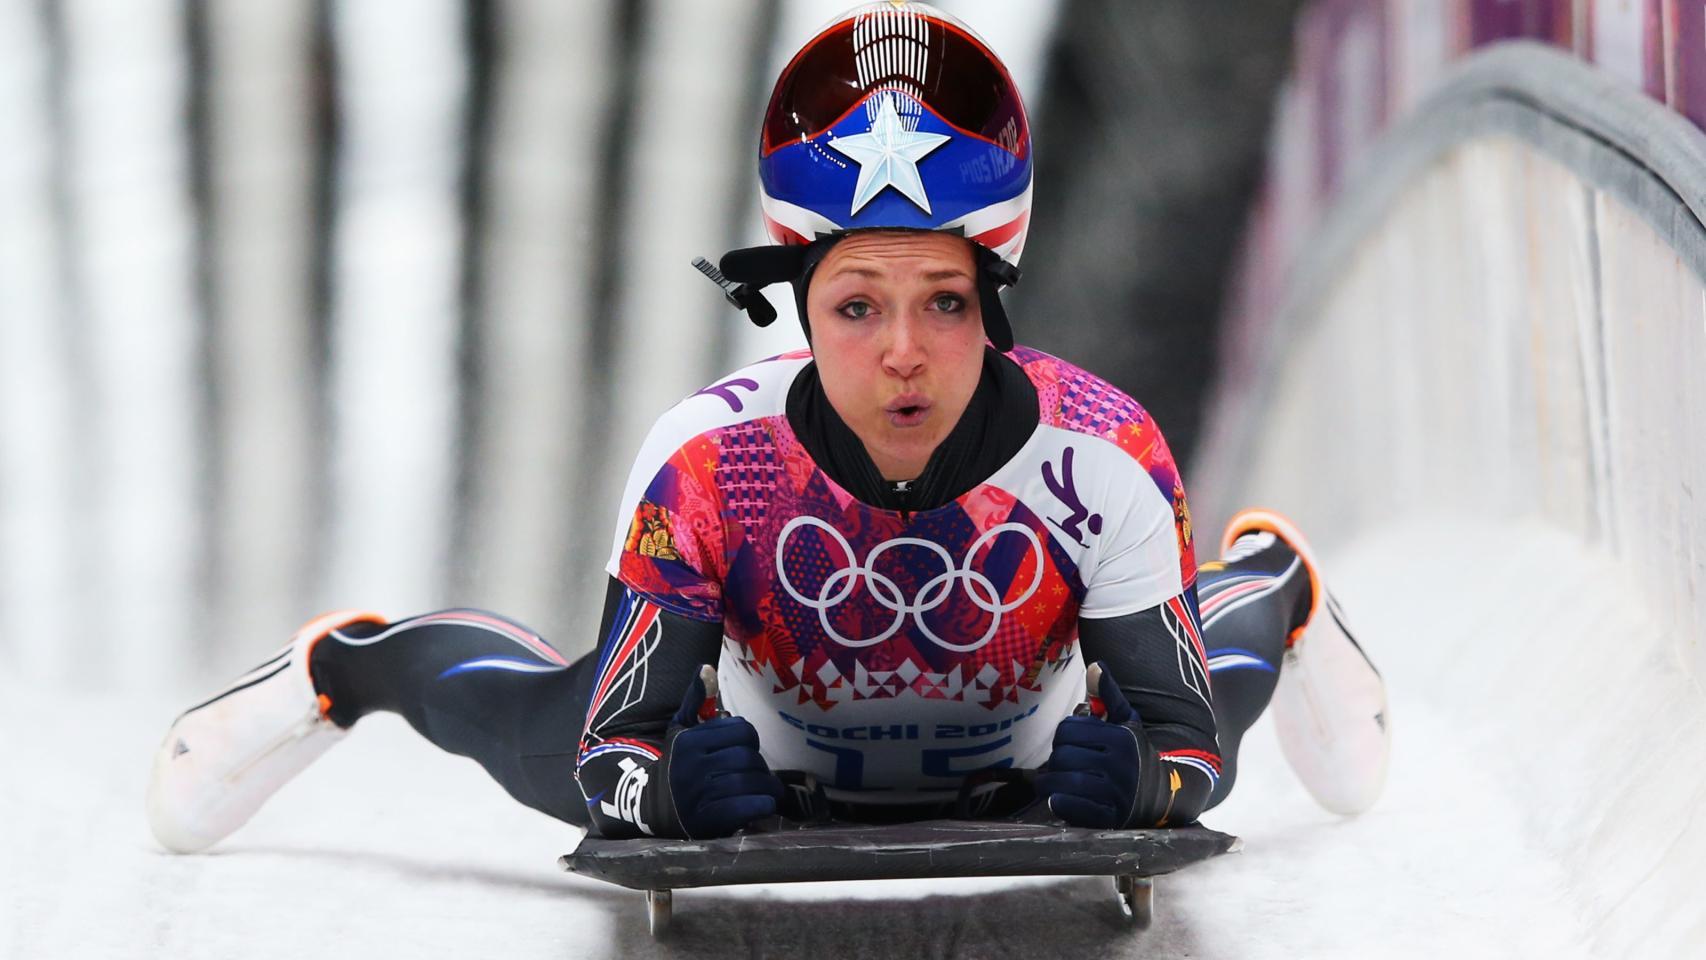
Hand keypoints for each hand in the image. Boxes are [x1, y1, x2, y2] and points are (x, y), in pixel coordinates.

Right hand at [660, 669, 783, 838]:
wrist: (651, 808)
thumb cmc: (675, 763)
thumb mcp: (679, 729)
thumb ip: (696, 699)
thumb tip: (706, 668)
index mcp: (690, 741)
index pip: (741, 731)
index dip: (751, 739)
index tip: (747, 748)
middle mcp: (692, 766)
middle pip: (747, 758)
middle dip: (760, 766)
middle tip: (760, 773)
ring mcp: (698, 794)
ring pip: (749, 782)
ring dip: (767, 787)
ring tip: (769, 790)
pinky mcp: (705, 820)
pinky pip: (744, 808)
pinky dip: (761, 805)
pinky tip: (764, 804)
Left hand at [1034, 662, 1148, 828]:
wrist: (1166, 794)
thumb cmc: (1136, 754)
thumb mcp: (1127, 722)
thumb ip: (1108, 695)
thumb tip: (1095, 665)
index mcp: (1119, 738)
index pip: (1068, 730)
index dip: (1062, 735)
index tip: (1067, 742)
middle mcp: (1119, 764)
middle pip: (1064, 757)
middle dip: (1054, 761)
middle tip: (1057, 765)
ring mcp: (1117, 793)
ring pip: (1067, 782)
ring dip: (1050, 783)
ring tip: (1048, 783)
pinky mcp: (1113, 817)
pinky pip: (1079, 810)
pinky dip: (1062, 804)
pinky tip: (1056, 799)